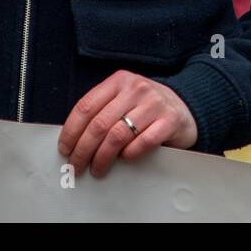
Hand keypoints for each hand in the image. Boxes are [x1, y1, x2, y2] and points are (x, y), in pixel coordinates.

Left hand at [58, 70, 197, 177]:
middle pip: (99, 124)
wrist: (185, 106)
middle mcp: (135, 89)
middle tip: (77, 165)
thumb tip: (74, 140)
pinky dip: (130, 154)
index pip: (86, 106)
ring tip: (97, 169)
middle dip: (83, 149)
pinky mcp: (170, 120)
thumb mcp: (124, 99)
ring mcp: (154, 103)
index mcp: (119, 81)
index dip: (71, 130)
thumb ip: (103, 111)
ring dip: (103, 157)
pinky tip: (125, 160)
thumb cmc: (147, 107)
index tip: (65, 148)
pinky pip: (143, 142)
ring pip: (117, 135)